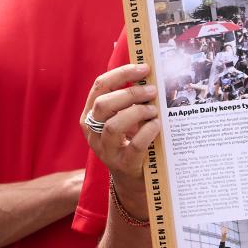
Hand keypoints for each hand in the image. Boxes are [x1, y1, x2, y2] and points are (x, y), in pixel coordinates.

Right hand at [82, 63, 158, 189]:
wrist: (132, 179)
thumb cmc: (129, 141)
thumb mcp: (123, 119)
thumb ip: (129, 101)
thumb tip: (150, 77)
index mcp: (90, 114)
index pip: (100, 86)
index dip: (122, 74)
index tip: (144, 68)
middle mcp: (92, 131)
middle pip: (103, 104)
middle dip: (130, 93)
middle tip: (152, 90)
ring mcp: (105, 150)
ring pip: (113, 125)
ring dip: (137, 112)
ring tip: (154, 110)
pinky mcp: (122, 164)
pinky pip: (134, 146)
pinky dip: (147, 132)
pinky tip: (157, 125)